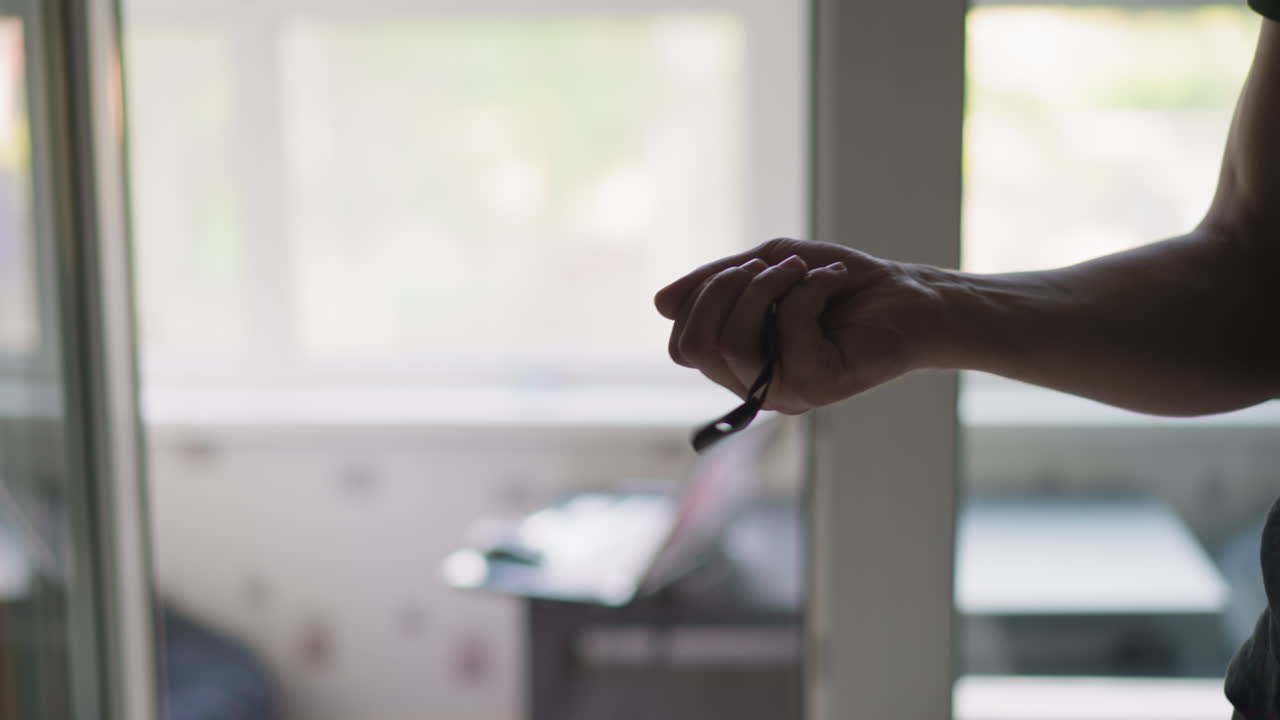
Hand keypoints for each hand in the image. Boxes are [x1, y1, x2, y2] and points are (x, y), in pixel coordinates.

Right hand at [654, 238, 941, 413]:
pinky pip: (786, 334)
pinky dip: (807, 291)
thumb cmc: (840, 283)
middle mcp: (757, 385)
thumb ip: (715, 282)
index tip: (745, 269)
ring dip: (765, 288)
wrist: (908, 294)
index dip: (701, 299)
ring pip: (732, 343)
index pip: (684, 346)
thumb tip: (659, 305)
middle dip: (725, 289)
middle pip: (698, 345)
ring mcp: (786, 392)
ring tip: (803, 272)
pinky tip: (834, 283)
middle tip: (771, 268)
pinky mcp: (819, 388)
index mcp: (741, 362)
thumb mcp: (768, 266)